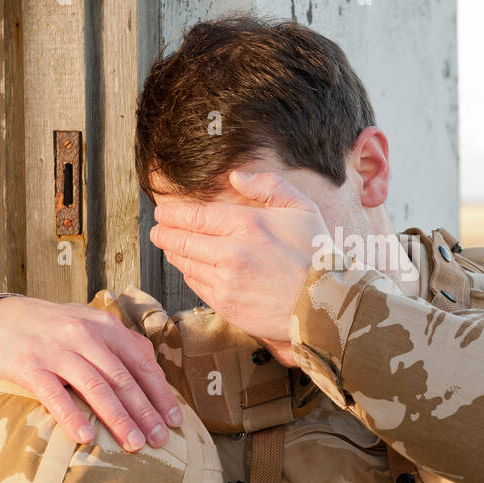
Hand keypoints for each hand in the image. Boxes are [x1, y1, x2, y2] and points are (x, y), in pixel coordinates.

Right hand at [0, 296, 182, 449]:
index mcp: (106, 327)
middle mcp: (85, 336)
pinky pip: (54, 395)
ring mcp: (57, 351)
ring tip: (133, 444)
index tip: (175, 420)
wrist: (1, 316)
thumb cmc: (55, 327)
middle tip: (160, 440)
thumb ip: (122, 344)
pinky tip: (86, 437)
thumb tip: (155, 371)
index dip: (160, 394)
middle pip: (122, 379)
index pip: (142, 364)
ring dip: (117, 418)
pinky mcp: (30, 366)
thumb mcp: (92, 324)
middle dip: (145, 412)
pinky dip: (72, 416)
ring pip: (95, 387)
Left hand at [148, 170, 328, 342]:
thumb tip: (236, 177)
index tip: (163, 212)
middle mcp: (231, 252)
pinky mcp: (226, 305)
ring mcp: (226, 281)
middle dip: (164, 233)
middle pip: (182, 240)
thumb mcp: (302, 208)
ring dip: (173, 253)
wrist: (326, 303)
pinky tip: (190, 268)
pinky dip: (189, 274)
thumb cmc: (317, 256)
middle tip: (157, 229)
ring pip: (186, 263)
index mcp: (247, 224)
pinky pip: (196, 285)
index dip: (172, 213)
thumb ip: (268, 186)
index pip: (194, 216)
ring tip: (169, 246)